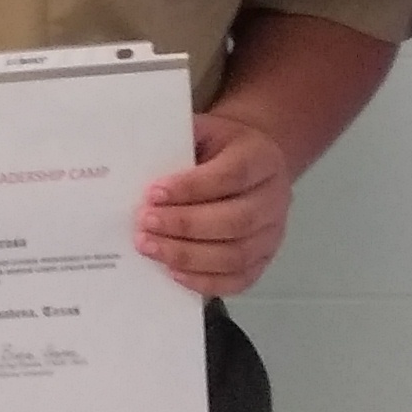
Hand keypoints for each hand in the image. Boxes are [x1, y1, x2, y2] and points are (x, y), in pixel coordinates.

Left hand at [139, 110, 298, 296]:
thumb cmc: (222, 147)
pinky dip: (205, 281)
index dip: (191, 188)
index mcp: (261, 159)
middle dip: (184, 225)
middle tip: (145, 223)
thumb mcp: (206, 130)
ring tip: (150, 247)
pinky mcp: (264, 259)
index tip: (153, 193)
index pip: (231, 176)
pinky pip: (239, 279)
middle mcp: (274, 199)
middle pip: (235, 220)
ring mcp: (273, 233)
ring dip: (188, 256)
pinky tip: (174, 272)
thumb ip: (180, 141)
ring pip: (236, 255)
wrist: (254, 163)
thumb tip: (137, 161)